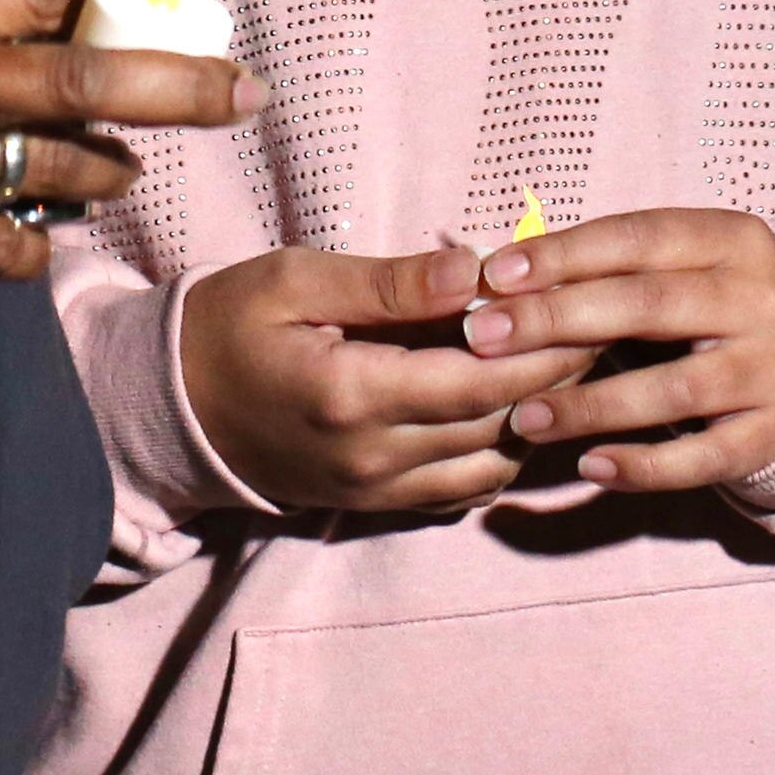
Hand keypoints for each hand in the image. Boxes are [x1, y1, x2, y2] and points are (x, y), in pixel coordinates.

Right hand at [180, 243, 593, 513]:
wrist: (168, 405)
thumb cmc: (231, 323)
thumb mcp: (299, 279)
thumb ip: (391, 283)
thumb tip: (477, 269)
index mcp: (352, 395)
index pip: (481, 378)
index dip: (545, 347)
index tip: (591, 306)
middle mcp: (371, 458)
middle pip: (497, 424)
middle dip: (560, 378)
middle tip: (606, 329)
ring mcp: (373, 491)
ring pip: (490, 467)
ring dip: (539, 420)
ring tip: (576, 365)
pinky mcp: (372, 505)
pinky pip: (460, 493)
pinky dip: (501, 457)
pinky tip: (522, 412)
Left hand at [465, 207, 774, 493]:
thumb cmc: (716, 304)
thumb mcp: (684, 265)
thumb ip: (607, 268)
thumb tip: (499, 275)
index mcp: (732, 241)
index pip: (638, 239)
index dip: (565, 254)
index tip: (496, 274)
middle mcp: (758, 302)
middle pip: (649, 306)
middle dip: (558, 320)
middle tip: (483, 339)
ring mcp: (769, 372)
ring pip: (672, 389)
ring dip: (590, 404)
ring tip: (522, 417)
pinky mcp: (769, 436)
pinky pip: (703, 458)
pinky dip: (645, 466)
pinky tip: (591, 467)